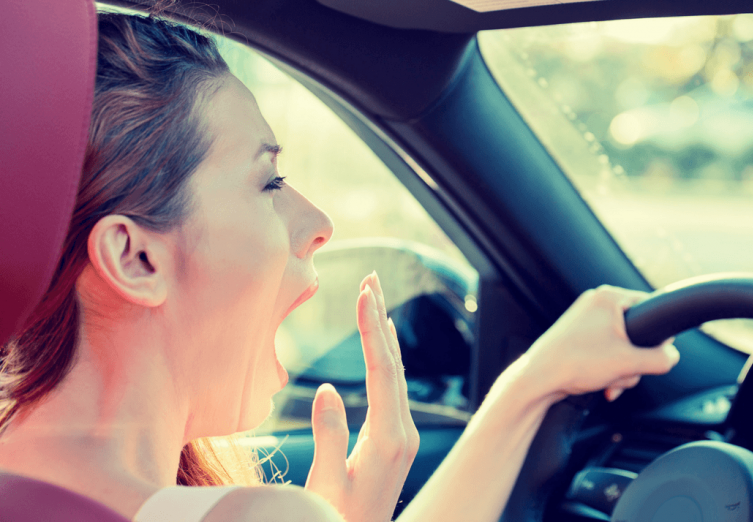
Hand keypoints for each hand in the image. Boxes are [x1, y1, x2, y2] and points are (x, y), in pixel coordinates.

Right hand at [305, 272, 419, 520]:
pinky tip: (383, 343)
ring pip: (395, 373)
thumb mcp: (326, 483)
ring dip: (384, 334)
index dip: (371, 330)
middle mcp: (403, 432)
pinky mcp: (395, 441)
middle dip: (380, 318)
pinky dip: (386, 357)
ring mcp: (402, 436)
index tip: (363, 294)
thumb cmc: (337, 521)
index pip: (381, 371)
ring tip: (374, 298)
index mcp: (389, 439)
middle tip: (371, 278)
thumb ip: (329, 435)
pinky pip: (392, 387)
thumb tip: (327, 390)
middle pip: (393, 364)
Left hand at [520, 286, 679, 403]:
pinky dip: (608, 370)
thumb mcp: (629, 363)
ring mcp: (585, 320)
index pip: (651, 308)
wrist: (538, 379)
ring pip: (621, 347)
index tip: (652, 355)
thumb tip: (672, 357)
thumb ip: (660, 359)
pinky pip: (605, 352)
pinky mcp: (578, 338)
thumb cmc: (576, 363)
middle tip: (622, 373)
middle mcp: (595, 303)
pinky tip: (603, 385)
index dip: (657, 336)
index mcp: (608, 297)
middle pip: (637, 333)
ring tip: (607, 381)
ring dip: (620, 370)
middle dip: (633, 362)